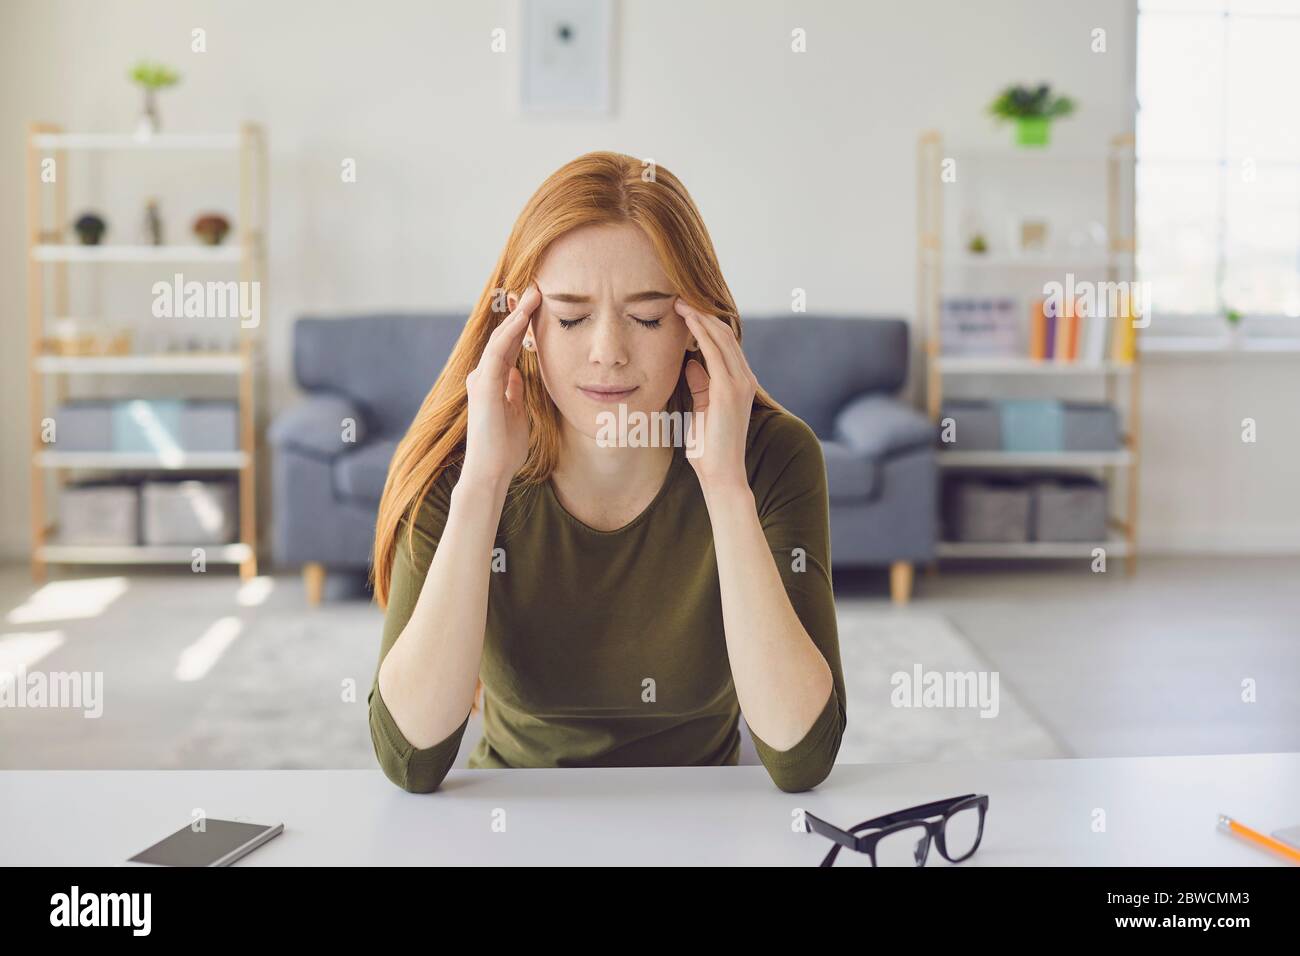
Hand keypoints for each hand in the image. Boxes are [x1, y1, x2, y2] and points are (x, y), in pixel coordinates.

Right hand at [461, 283, 540, 489]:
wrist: (491, 472)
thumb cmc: (505, 449)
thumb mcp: (517, 414)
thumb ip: (515, 393)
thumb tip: (518, 375)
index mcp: (494, 383)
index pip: (510, 347)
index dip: (524, 326)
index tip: (539, 307)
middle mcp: (484, 377)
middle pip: (504, 338)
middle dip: (520, 313)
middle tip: (536, 289)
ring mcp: (481, 380)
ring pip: (500, 340)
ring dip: (517, 317)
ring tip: (533, 295)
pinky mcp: (483, 387)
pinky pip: (497, 354)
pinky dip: (509, 335)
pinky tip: (522, 319)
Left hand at [676, 298, 756, 495]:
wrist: (721, 474)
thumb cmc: (709, 448)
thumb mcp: (702, 410)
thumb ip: (701, 385)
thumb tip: (692, 364)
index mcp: (740, 383)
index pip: (724, 344)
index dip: (705, 324)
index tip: (684, 310)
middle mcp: (745, 379)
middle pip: (724, 335)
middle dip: (702, 314)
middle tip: (679, 297)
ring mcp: (740, 383)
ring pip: (721, 338)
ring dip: (700, 318)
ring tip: (680, 302)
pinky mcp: (729, 389)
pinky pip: (714, 352)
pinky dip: (701, 333)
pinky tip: (687, 320)